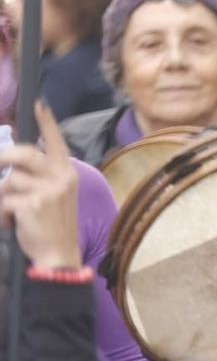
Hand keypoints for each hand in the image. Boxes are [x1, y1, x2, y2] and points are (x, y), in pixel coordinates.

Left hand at [0, 104, 80, 269]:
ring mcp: (48, 191)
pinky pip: (4, 200)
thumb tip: (9, 164)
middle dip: (3, 158)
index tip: (39, 104)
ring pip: (9, 180)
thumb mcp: (53, 195)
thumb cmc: (52, 224)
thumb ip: (38, 177)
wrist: (59, 255)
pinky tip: (11, 223)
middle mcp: (61, 178)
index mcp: (66, 173)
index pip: (55, 143)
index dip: (47, 123)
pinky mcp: (33, 205)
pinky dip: (2, 213)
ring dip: (3, 196)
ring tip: (12, 211)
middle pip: (24, 155)